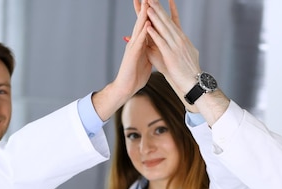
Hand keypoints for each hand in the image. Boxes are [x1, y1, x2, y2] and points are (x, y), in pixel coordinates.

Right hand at [92, 0, 152, 120]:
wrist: (126, 88)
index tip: (152, 0)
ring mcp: (133, 47)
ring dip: (143, 15)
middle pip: (140, 21)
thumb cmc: (135, 75)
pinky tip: (147, 24)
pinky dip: (143, 32)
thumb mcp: (146, 58)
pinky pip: (139, 42)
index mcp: (141, 42)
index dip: (149, 11)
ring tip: (147, 2)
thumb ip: (149, 49)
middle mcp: (136, 41)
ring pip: (139, 27)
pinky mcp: (132, 55)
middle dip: (144, 7)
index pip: (145, 23)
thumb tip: (155, 43)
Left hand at [144, 0, 201, 96]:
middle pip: (167, 21)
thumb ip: (182, 47)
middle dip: (159, 8)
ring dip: (155, 17)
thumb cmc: (189, 72)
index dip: (169, 9)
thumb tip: (183, 42)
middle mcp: (180, 40)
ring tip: (148, 7)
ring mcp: (176, 47)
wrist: (194, 83)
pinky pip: (161, 42)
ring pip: (164, 29)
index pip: (175, 20)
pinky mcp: (171, 55)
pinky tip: (148, 27)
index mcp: (183, 39)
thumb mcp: (188, 55)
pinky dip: (154, 34)